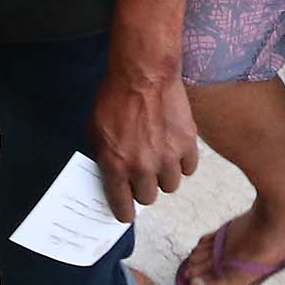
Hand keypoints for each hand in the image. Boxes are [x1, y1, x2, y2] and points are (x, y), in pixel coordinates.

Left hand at [88, 66, 199, 219]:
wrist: (143, 73)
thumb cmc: (114, 97)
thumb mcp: (95, 129)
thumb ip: (103, 156)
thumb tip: (111, 173)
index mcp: (116, 166)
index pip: (122, 206)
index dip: (124, 211)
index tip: (127, 212)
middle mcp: (143, 167)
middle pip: (149, 197)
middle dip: (144, 188)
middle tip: (142, 174)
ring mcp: (168, 158)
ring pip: (170, 185)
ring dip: (164, 176)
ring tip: (160, 159)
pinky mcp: (188, 144)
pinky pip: (189, 168)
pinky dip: (183, 162)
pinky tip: (175, 149)